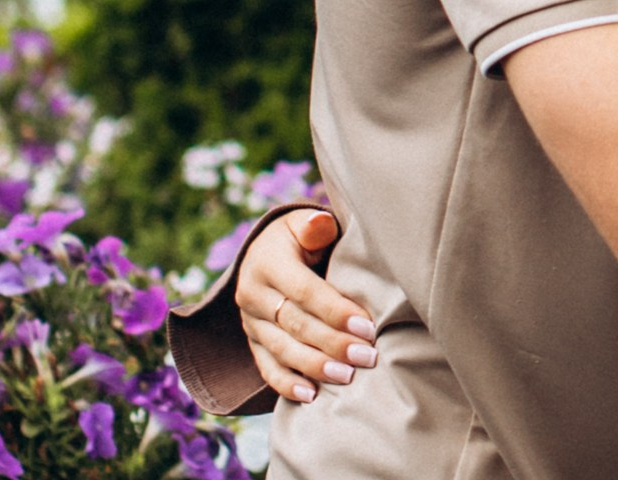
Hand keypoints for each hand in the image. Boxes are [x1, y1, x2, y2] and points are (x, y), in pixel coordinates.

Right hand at [235, 208, 376, 403]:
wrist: (263, 250)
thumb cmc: (299, 234)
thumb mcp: (303, 223)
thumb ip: (313, 227)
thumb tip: (320, 227)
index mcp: (267, 263)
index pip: (304, 292)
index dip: (335, 311)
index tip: (367, 328)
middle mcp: (253, 296)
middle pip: (296, 325)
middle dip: (333, 344)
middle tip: (366, 357)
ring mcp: (250, 323)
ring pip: (282, 350)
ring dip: (316, 367)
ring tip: (347, 377)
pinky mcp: (252, 342)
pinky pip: (266, 367)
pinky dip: (287, 384)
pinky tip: (311, 396)